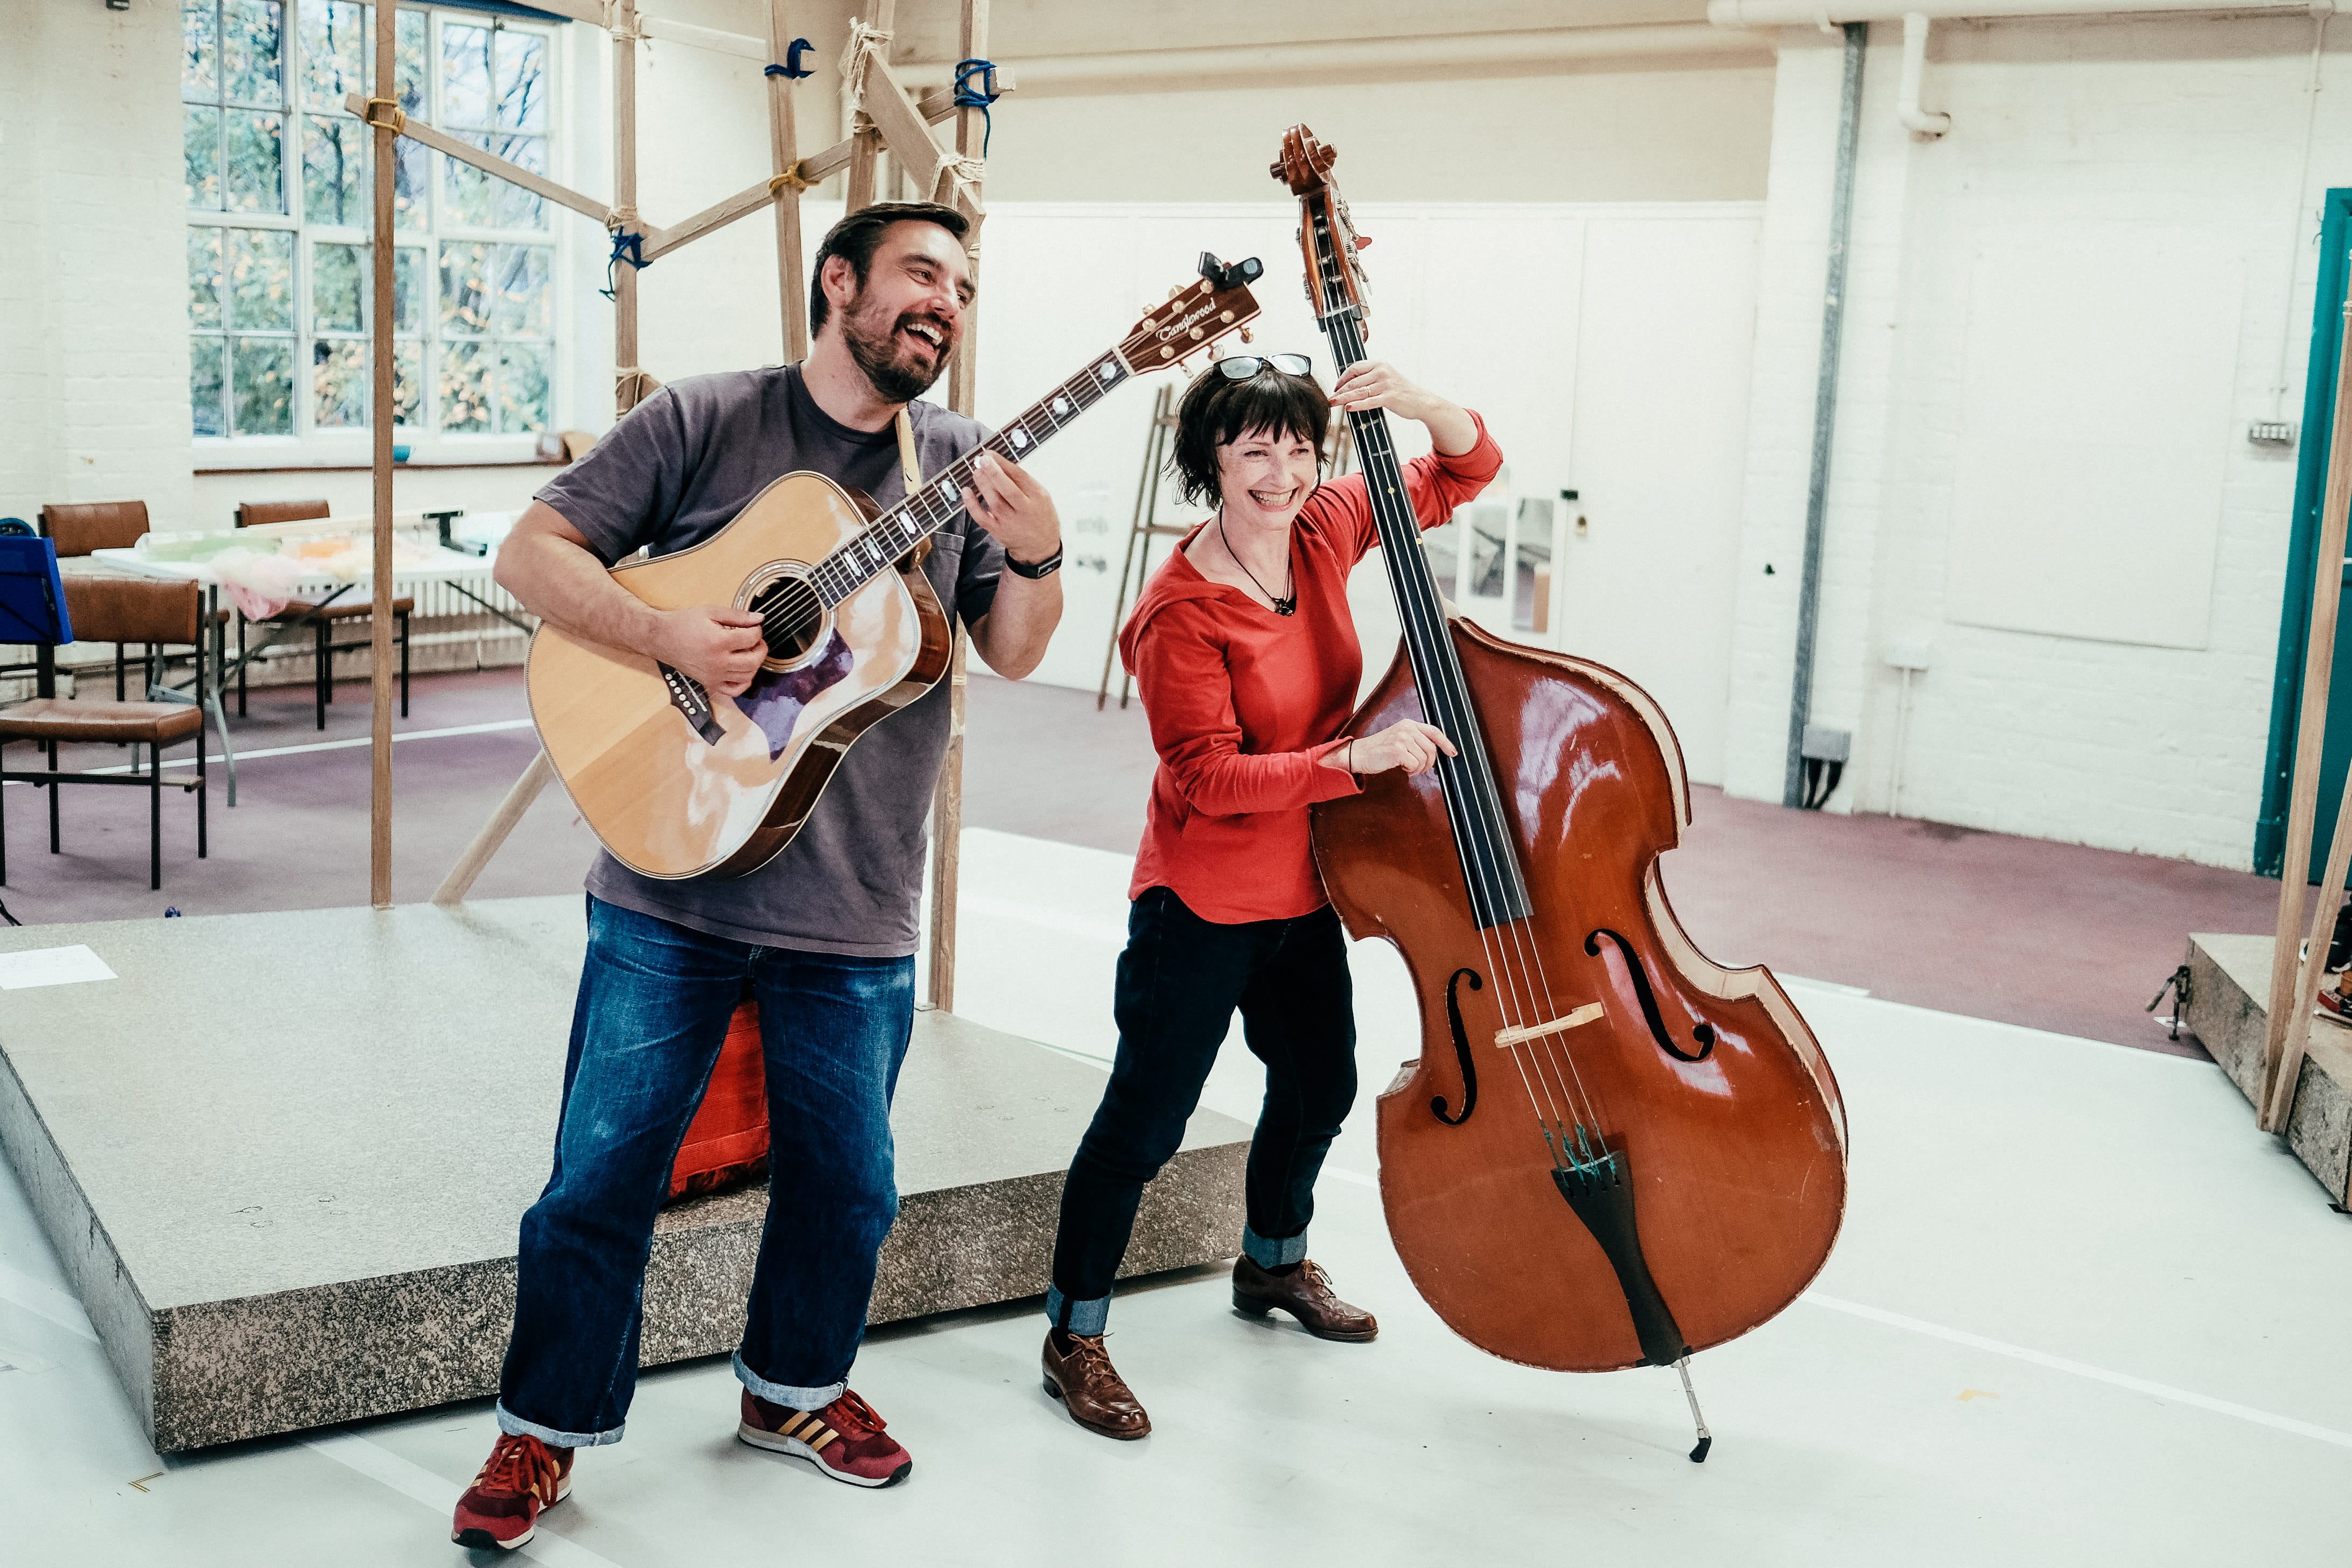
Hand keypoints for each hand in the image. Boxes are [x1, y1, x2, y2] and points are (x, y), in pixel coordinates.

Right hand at [655, 604, 766, 696]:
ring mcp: (714, 675)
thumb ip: (738, 616)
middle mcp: (717, 662)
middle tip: (756, 640)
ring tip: (748, 652)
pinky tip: (742, 669)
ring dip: (754, 663)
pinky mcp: (710, 683)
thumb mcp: (711, 612)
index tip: (753, 627)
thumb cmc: (683, 624)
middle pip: (754, 660)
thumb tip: (759, 618)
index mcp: (718, 642)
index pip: (751, 639)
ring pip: (748, 676)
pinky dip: (745, 682)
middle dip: (761, 648)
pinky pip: (735, 690)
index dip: (757, 630)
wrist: (662, 638)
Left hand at [961, 451, 1061, 566]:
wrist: (1039, 546)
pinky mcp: (997, 530)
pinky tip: (966, 491)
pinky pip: (981, 517)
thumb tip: (1001, 463)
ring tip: (976, 471)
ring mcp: (1010, 522)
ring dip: (983, 484)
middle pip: (1008, 490)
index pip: (1020, 477)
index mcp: (1037, 497)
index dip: (1003, 464)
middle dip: (993, 473)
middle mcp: (1024, 510)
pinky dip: (971, 504)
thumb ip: (1024, 481)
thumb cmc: (1039, 516)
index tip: (991, 454)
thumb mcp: (1040, 496)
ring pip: (994, 501)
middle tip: (982, 460)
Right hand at [1327, 719, 1456, 776]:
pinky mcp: (1398, 750)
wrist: (1360, 754)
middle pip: (1431, 749)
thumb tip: (1434, 751)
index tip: (1453, 752)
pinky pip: (1415, 765)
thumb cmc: (1380, 750)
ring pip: (1424, 759)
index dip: (1446, 743)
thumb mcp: (1399, 738)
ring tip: (1407, 768)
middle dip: (1429, 763)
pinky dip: (1411, 771)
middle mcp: (1407, 729)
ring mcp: (1402, 738)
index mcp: (1409, 724)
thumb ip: (1415, 740)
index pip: (1434, 731)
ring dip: (1418, 768)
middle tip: (1418, 768)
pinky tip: (1402, 768)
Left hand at [1330, 362, 1476, 455]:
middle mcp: (1382, 372)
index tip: (1335, 387)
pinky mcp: (1389, 397)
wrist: (1421, 401)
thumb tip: (1350, 385)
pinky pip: (1369, 401)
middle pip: (1354, 381)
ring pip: (1359, 391)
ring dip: (1343, 398)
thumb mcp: (1386, 378)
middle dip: (1339, 390)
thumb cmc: (1402, 391)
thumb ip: (1370, 378)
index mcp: (1379, 364)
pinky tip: (1349, 408)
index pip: (1354, 368)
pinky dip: (1357, 405)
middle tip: (1330, 398)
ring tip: (1333, 403)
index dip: (1342, 378)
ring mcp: (1386, 384)